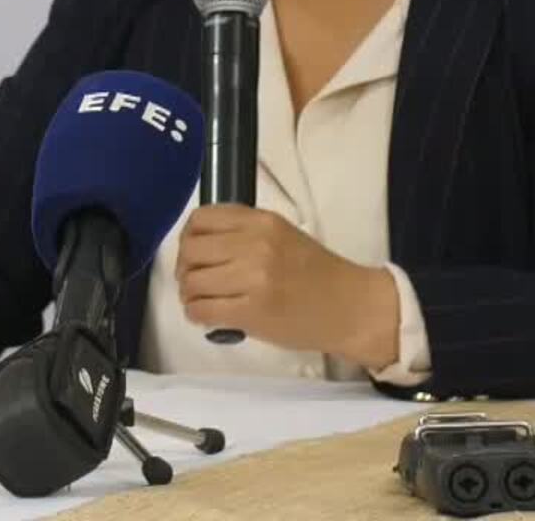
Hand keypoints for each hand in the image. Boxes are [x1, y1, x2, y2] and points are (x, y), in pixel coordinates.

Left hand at [175, 205, 400, 369]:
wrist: (349, 307)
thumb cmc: (317, 273)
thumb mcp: (283, 235)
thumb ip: (244, 233)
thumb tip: (200, 244)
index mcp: (262, 221)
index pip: (201, 219)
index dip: (188, 237)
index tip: (193, 253)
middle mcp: (255, 245)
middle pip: (191, 250)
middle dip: (184, 268)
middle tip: (193, 281)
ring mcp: (253, 278)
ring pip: (193, 281)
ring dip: (189, 294)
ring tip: (200, 300)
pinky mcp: (252, 311)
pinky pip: (202, 310)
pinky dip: (195, 314)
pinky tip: (206, 316)